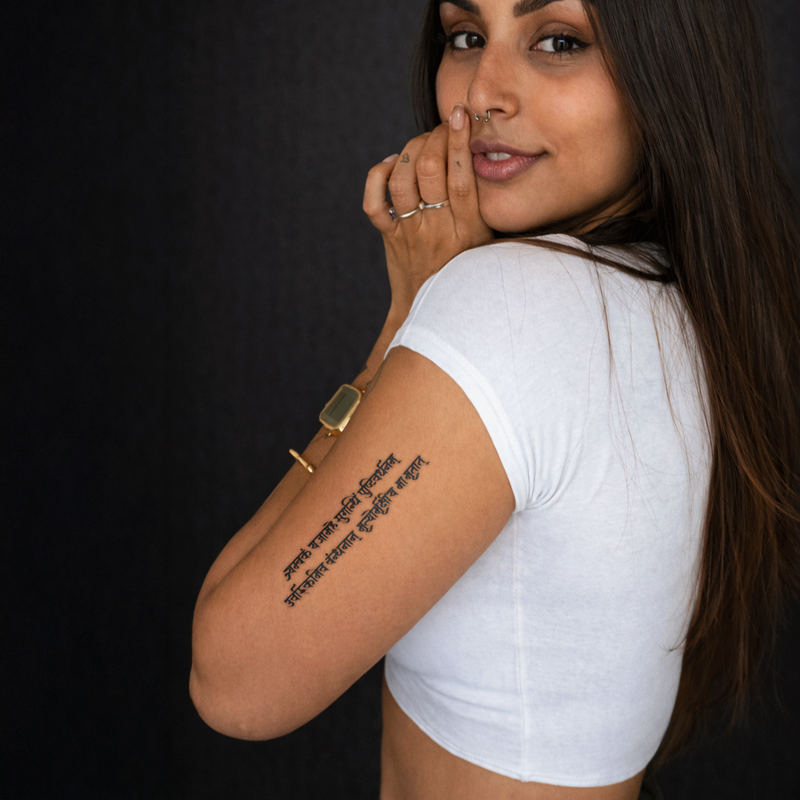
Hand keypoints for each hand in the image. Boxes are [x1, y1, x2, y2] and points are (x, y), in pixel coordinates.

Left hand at [363, 104, 492, 321]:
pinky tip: (392, 164)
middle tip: (442, 128)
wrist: (430, 308)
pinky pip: (373, 201)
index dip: (459, 141)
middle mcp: (438, 229)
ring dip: (410, 151)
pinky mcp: (389, 237)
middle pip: (430, 170)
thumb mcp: (490, 243)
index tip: (461, 114)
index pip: (463, 177)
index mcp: (469, 230)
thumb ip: (492, 209)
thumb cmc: (466, 270)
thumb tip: (495, 162)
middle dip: (434, 138)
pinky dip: (378, 175)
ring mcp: (410, 232)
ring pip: (402, 179)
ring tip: (422, 144)